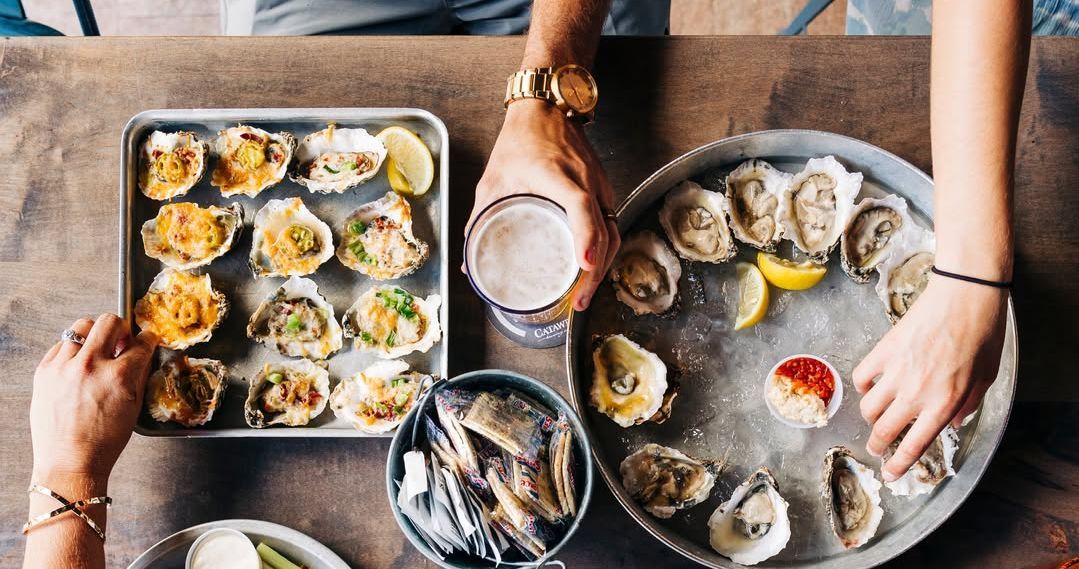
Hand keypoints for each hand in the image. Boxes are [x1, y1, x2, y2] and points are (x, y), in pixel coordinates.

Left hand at [30, 314, 157, 485]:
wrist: (70, 462)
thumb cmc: (102, 441)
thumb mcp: (133, 407)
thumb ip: (139, 374)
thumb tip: (143, 352)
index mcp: (118, 376)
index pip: (140, 342)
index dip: (149, 339)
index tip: (147, 339)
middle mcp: (90, 366)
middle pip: (109, 322)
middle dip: (122, 328)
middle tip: (122, 340)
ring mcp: (63, 367)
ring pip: (81, 327)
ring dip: (94, 335)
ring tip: (98, 349)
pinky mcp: (44, 371)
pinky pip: (60, 345)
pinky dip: (72, 349)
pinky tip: (79, 363)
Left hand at [467, 99, 618, 310]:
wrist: (548, 108)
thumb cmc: (520, 141)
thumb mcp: (493, 178)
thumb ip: (480, 218)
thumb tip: (469, 262)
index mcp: (556, 173)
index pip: (580, 204)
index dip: (585, 235)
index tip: (584, 263)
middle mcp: (585, 180)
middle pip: (603, 231)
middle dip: (594, 272)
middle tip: (577, 302)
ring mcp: (599, 185)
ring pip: (612, 232)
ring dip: (602, 266)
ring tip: (583, 295)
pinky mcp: (603, 189)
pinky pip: (611, 225)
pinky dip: (604, 251)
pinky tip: (591, 270)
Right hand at [853, 277, 1006, 480]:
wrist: (966, 297)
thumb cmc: (982, 335)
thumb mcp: (985, 379)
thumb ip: (967, 405)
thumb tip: (950, 422)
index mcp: (944, 404)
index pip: (914, 445)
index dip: (899, 465)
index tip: (889, 474)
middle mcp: (916, 394)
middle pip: (883, 430)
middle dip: (876, 444)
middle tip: (875, 447)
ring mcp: (896, 372)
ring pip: (868, 407)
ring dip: (870, 416)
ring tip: (876, 414)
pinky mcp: (883, 351)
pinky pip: (861, 377)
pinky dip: (862, 386)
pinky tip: (870, 384)